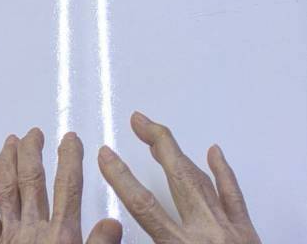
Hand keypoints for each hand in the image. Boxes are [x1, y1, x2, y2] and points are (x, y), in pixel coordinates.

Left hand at [0, 129, 120, 243]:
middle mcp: (33, 231)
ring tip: (9, 141)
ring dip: (8, 162)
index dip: (70, 160)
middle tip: (34, 132)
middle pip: (32, 181)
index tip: (71, 139)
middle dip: (33, 152)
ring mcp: (11, 237)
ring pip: (7, 190)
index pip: (67, 188)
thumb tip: (113, 223)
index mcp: (61, 237)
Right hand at [98, 113, 260, 243]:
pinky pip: (234, 195)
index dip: (121, 177)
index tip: (105, 154)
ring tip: (160, 135)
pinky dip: (223, 172)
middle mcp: (205, 233)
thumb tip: (120, 241)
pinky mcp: (249, 233)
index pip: (143, 206)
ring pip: (201, 180)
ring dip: (179, 153)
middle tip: (138, 121)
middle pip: (176, 176)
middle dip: (156, 143)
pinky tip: (215, 152)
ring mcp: (230, 229)